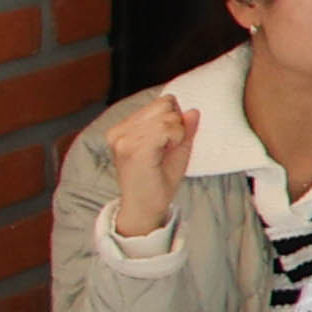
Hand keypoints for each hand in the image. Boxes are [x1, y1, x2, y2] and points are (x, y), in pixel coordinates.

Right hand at [102, 88, 196, 237]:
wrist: (145, 208)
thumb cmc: (158, 181)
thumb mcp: (176, 150)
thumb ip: (184, 129)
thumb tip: (193, 110)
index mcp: (123, 128)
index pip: (162, 102)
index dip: (174, 120)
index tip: (167, 143)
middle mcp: (119, 131)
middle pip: (166, 106)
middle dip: (176, 127)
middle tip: (166, 150)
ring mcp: (123, 138)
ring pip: (168, 117)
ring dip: (176, 136)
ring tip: (163, 154)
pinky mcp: (132, 148)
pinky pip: (166, 128)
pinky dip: (174, 140)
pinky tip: (164, 155)